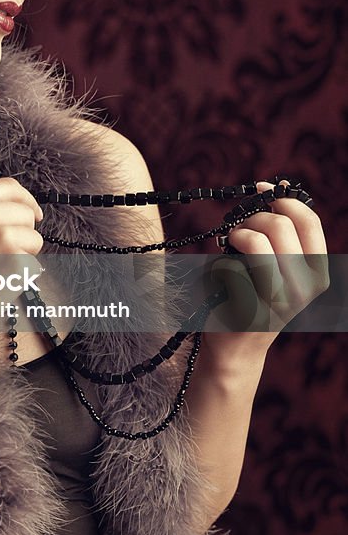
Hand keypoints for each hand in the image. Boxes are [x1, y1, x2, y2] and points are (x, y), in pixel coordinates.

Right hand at [0, 177, 43, 359]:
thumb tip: (13, 210)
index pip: (10, 187)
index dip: (26, 200)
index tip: (33, 214)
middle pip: (26, 213)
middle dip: (24, 232)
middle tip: (3, 255)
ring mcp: (1, 235)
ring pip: (34, 239)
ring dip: (23, 255)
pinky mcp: (14, 261)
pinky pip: (32, 266)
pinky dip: (20, 278)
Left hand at [203, 180, 328, 365]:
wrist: (236, 347)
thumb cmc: (252, 295)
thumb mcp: (277, 264)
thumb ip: (279, 232)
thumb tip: (274, 187)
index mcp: (317, 272)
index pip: (309, 222)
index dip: (284, 198)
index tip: (262, 188)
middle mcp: (306, 288)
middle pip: (278, 225)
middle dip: (251, 218)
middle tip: (238, 230)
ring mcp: (280, 302)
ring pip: (255, 242)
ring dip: (236, 236)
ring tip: (231, 247)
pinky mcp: (251, 312)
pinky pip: (228, 267)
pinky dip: (217, 266)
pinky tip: (221, 282)